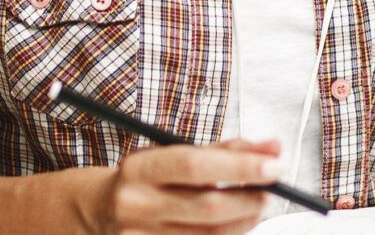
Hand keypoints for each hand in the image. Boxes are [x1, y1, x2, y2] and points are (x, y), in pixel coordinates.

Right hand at [87, 137, 286, 234]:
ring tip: (257, 205)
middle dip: (251, 198)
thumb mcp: (175, 154)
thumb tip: (272, 148)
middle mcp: (136, 205)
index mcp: (139, 169)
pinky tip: (235, 223)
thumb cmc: (148, 179)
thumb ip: (226, 150)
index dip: (239, 167)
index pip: (194, 165)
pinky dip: (228, 234)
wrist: (100, 211)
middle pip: (208, 206)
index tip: (274, 165)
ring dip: (245, 220)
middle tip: (272, 189)